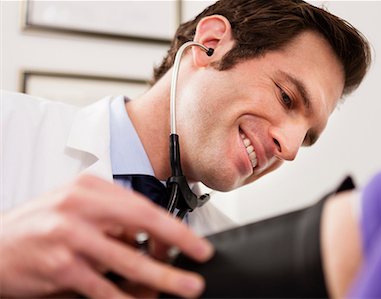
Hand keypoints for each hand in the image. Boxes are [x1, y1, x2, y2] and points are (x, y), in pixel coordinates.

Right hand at [0, 174, 212, 297]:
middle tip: (199, 258)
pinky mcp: (61, 267)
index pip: (142, 205)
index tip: (193, 241)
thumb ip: (111, 219)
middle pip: (142, 225)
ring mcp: (70, 236)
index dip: (173, 225)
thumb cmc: (37, 227)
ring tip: (184, 287)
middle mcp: (80, 207)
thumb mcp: (75, 208)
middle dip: (178, 244)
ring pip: (127, 261)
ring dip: (161, 278)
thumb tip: (149, 241)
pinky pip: (104, 288)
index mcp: (88, 188)